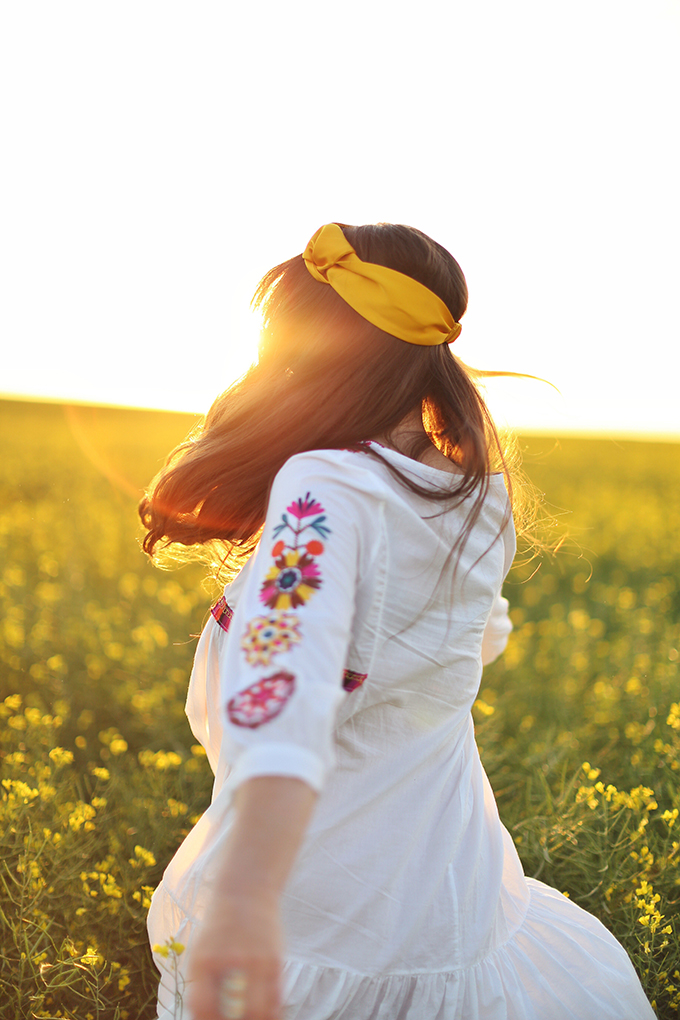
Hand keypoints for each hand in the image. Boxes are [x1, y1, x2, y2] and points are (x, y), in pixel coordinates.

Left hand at [186, 889, 283, 1019]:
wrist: (246, 892)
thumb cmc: (219, 927)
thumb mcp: (200, 952)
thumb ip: (201, 984)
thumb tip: (204, 1018)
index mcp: (204, 961)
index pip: (202, 1007)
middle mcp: (230, 962)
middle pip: (232, 1014)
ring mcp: (255, 961)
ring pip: (257, 1012)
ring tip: (249, 1018)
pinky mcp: (275, 960)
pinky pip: (276, 1000)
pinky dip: (271, 1014)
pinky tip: (267, 1016)